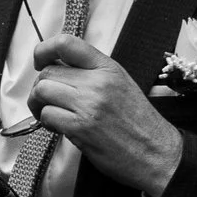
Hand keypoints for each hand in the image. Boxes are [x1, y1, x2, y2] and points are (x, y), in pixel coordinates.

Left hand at [27, 36, 183, 196]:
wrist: (158, 154)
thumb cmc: (138, 123)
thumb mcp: (120, 84)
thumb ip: (91, 73)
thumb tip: (56, 68)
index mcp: (108, 68)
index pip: (66, 43)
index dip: (44, 50)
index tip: (40, 62)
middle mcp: (98, 82)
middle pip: (48, 72)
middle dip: (41, 87)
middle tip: (47, 100)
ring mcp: (89, 104)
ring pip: (42, 91)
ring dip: (39, 104)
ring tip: (51, 113)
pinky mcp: (81, 126)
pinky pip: (47, 115)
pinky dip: (47, 122)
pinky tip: (60, 127)